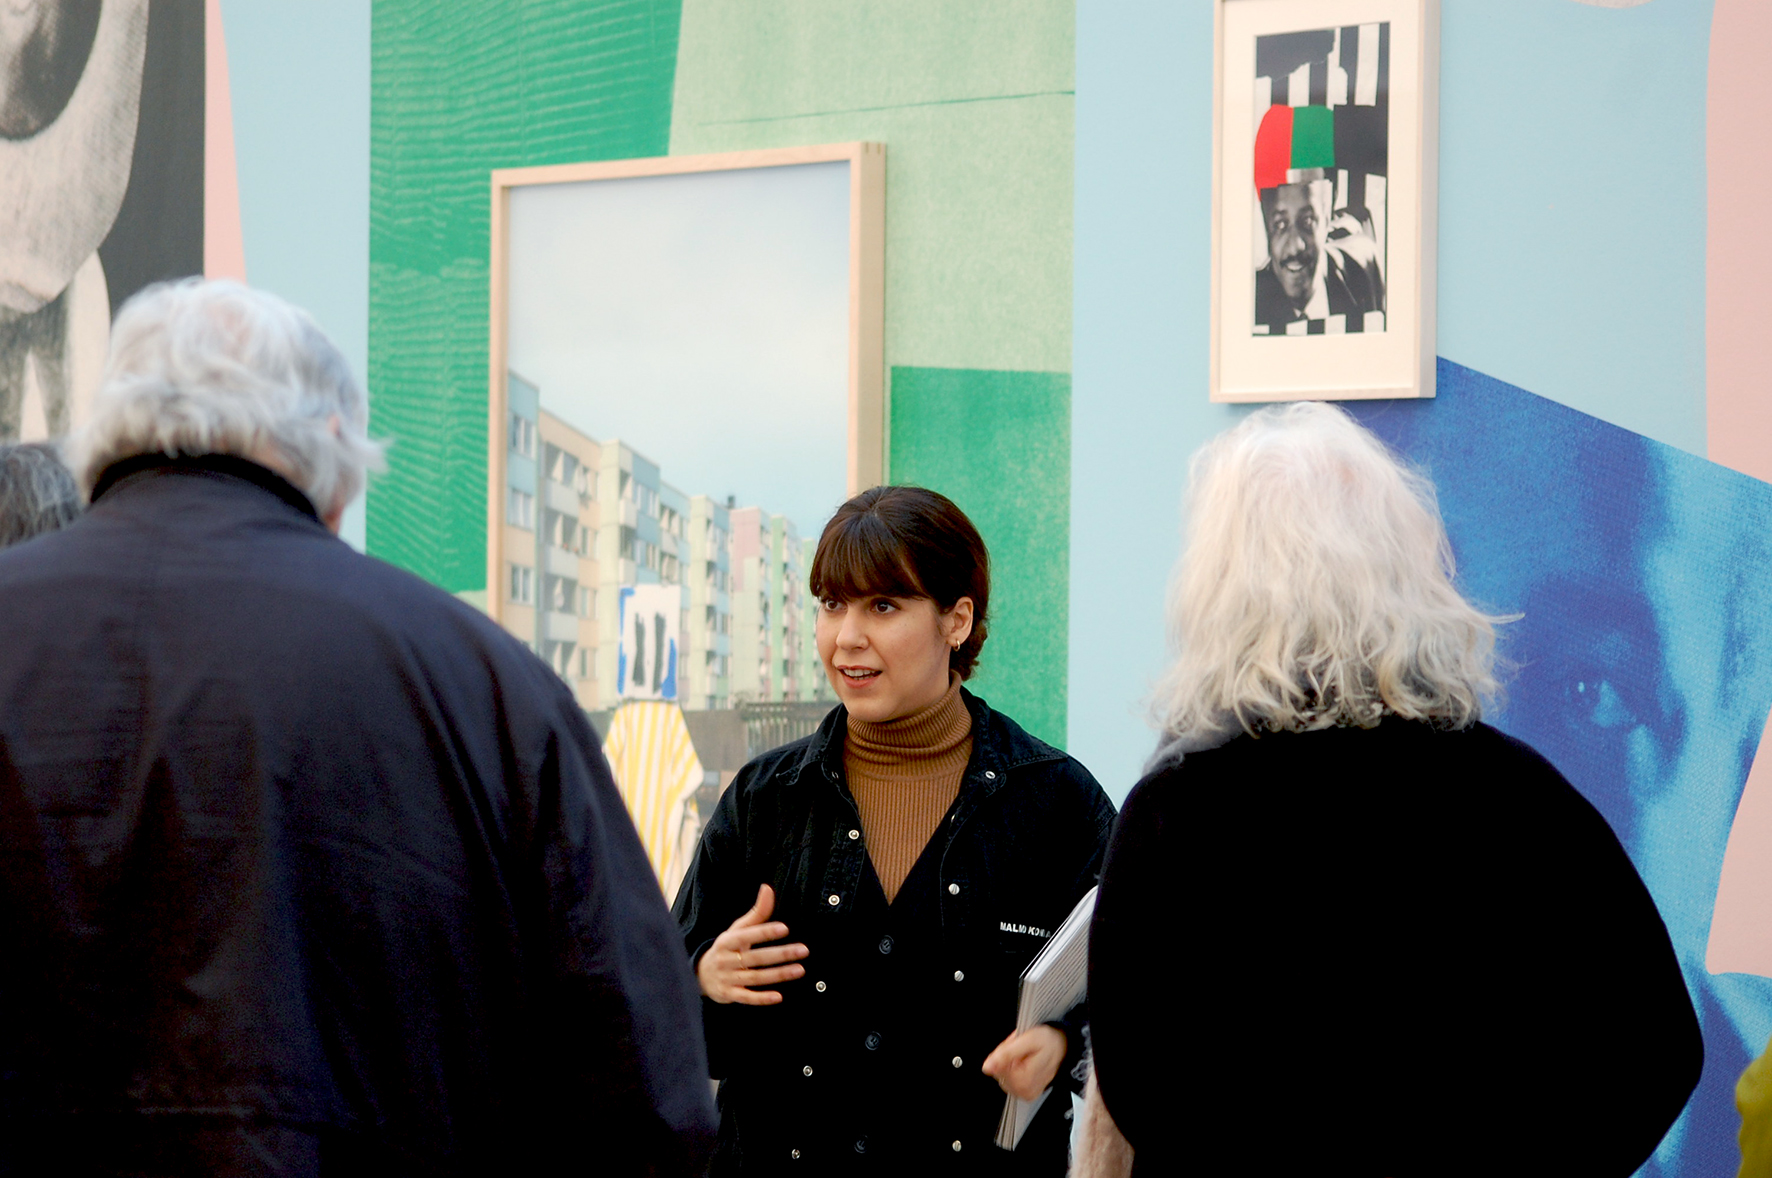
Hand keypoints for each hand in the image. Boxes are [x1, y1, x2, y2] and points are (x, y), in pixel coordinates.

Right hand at [696, 884, 808, 1005]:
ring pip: (755, 977)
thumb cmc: (726, 948)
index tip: (785, 928)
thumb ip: (756, 913)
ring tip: (800, 969)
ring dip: (778, 975)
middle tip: (804, 950)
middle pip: (756, 957)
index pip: (748, 935)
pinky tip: (779, 997)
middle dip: (781, 954)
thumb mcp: (737, 930)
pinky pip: (747, 997)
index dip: (765, 932)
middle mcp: (726, 959)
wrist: (700, 975)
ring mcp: (727, 978)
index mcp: (727, 941)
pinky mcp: (730, 995)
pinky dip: (762, 999)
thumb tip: (768, 888)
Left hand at [982, 1025, 1065, 1100]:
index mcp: (1024, 1081)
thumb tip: (986, 1067)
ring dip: (1009, 1063)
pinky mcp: (1026, 1093)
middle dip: (1005, 1058)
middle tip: (1021, 1049)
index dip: (1003, 1053)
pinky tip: (1025, 1063)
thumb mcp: (1028, 1039)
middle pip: (999, 1073)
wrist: (1062, 1047)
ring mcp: (1025, 1094)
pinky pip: (1009, 1080)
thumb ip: (1006, 1053)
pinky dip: (1013, 1069)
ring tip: (1025, 1055)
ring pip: (1002, 1076)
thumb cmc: (1048, 1042)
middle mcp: (1025, 1092)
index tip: (1016, 1046)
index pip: (997, 1068)